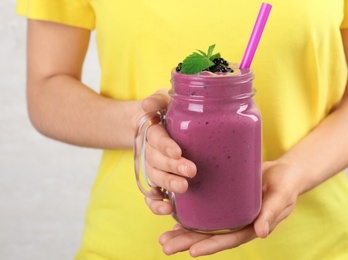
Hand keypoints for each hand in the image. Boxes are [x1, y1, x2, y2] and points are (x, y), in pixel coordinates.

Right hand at [141, 89, 196, 214]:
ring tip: (184, 188)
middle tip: (191, 171)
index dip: (166, 146)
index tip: (178, 152)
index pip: (157, 138)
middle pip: (156, 160)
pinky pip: (150, 194)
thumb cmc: (165, 109)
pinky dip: (155, 204)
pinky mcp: (155, 179)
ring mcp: (152, 166)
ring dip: (168, 183)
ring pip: (154, 177)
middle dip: (172, 167)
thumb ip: (157, 100)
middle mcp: (150, 149)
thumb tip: (146, 105)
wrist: (153, 122)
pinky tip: (167, 209)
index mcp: (153, 130)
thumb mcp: (163, 99)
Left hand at [158, 160, 301, 256]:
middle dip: (187, 242)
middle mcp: (237, 223)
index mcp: (251, 227)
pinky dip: (190, 216)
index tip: (192, 251)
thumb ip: (272, 212)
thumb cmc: (286, 185)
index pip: (228, 240)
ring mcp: (229, 213)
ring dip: (183, 233)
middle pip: (210, 236)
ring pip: (204, 226)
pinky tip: (173, 219)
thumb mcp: (282, 196)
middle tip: (165, 247)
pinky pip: (206, 211)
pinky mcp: (224, 200)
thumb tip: (262, 233)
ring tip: (163, 239)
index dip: (211, 245)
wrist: (284, 172)